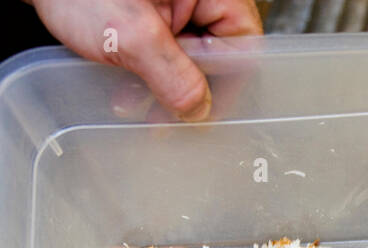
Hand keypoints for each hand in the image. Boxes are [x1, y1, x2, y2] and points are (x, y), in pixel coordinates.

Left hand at [29, 0, 261, 120]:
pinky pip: (163, 52)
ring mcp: (173, 6)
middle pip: (216, 52)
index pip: (243, 43)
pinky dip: (147, 73)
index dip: (225, 83)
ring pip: (188, 56)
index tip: (198, 113)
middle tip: (162, 117)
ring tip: (131, 102)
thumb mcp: (131, 34)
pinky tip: (124, 88)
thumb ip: (172, 75)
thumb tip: (199, 111)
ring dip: (162, 87)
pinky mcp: (149, 14)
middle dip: (186, 89)